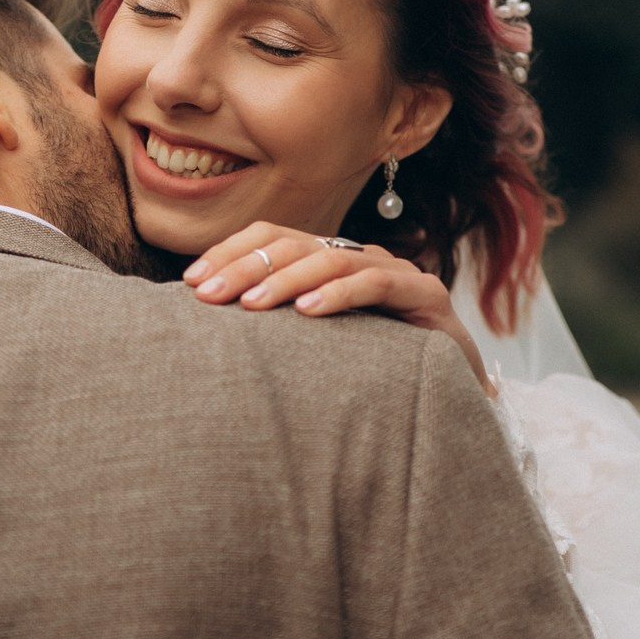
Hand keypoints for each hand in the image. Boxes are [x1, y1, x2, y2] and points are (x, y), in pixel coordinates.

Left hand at [182, 221, 494, 395]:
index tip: (190, 282)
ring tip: (251, 304)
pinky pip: (378, 283)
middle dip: (245, 266)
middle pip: (293, 244)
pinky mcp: (428, 295)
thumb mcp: (312, 350)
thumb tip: (200, 332)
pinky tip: (309, 311)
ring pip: (331, 258)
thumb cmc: (372, 378)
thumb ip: (272, 332)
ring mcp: (396, 272)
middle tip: (208, 296)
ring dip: (285, 279)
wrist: (449, 402)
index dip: (230, 252)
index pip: (272, 237)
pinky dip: (340, 294)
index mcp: (328, 263)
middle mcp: (359, 258)